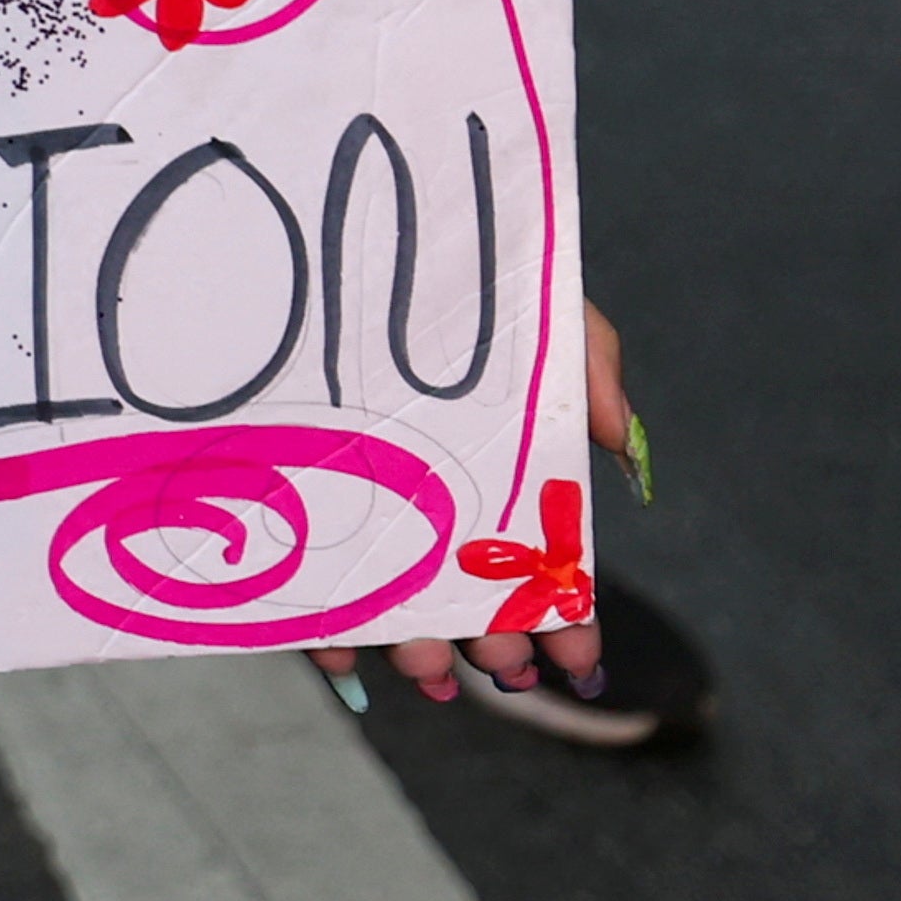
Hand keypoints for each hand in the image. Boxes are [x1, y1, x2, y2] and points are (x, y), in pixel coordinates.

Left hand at [315, 305, 630, 706]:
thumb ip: (590, 363)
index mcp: (492, 480)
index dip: (564, 618)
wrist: (327, 238)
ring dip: (411, 645)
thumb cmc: (452, 281)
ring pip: (387, 601)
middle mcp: (426, 504)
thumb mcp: (533, 308)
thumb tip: (624, 445)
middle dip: (490, 641)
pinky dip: (314, 625)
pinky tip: (331, 644)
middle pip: (466, 596)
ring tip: (426, 663)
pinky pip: (291, 582)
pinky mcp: (277, 503)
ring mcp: (353, 509)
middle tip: (499, 658)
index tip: (579, 659)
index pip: (538, 567)